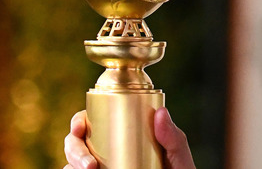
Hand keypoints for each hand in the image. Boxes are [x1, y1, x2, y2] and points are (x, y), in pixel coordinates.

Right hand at [63, 108, 195, 168]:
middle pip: (74, 143)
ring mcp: (97, 167)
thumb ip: (174, 138)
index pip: (90, 121)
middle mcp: (102, 150)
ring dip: (73, 165)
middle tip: (90, 166)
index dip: (78, 121)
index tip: (79, 127)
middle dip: (74, 151)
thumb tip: (161, 112)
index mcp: (118, 133)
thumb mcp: (177, 156)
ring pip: (70, 164)